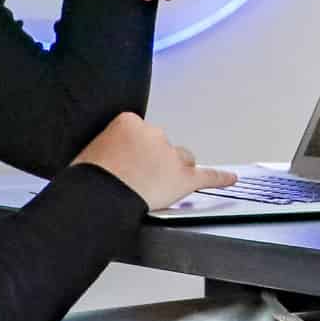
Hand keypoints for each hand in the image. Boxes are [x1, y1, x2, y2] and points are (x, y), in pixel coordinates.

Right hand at [75, 112, 233, 209]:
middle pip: (162, 146)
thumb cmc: (89, 178)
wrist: (96, 198)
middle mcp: (154, 134)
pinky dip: (220, 178)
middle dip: (153, 161)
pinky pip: (208, 176)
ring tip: (154, 188)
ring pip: (181, 160)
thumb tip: (110, 159)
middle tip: (135, 180)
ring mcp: (171, 156)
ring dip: (172, 171)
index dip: (133, 152)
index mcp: (129, 122)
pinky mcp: (184, 178)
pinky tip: (230, 179)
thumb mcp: (90, 151)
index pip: (140, 133)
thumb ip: (109, 149)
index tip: (125, 162)